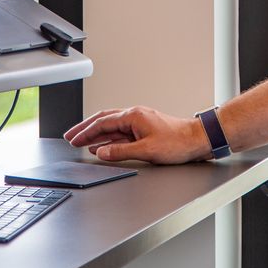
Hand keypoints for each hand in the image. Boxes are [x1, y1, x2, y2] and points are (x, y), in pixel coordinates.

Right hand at [63, 106, 210, 163]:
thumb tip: (101, 152)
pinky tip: (103, 146)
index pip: (102, 123)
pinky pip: (120, 133)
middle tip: (70, 136)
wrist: (197, 140)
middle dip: (85, 129)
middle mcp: (134, 115)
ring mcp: (139, 122)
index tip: (73, 139)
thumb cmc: (177, 142)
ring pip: (111, 126)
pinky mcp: (144, 130)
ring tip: (81, 140)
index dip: (85, 132)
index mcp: (133, 116)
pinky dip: (108, 138)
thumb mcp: (146, 150)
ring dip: (95, 133)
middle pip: (103, 120)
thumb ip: (120, 151)